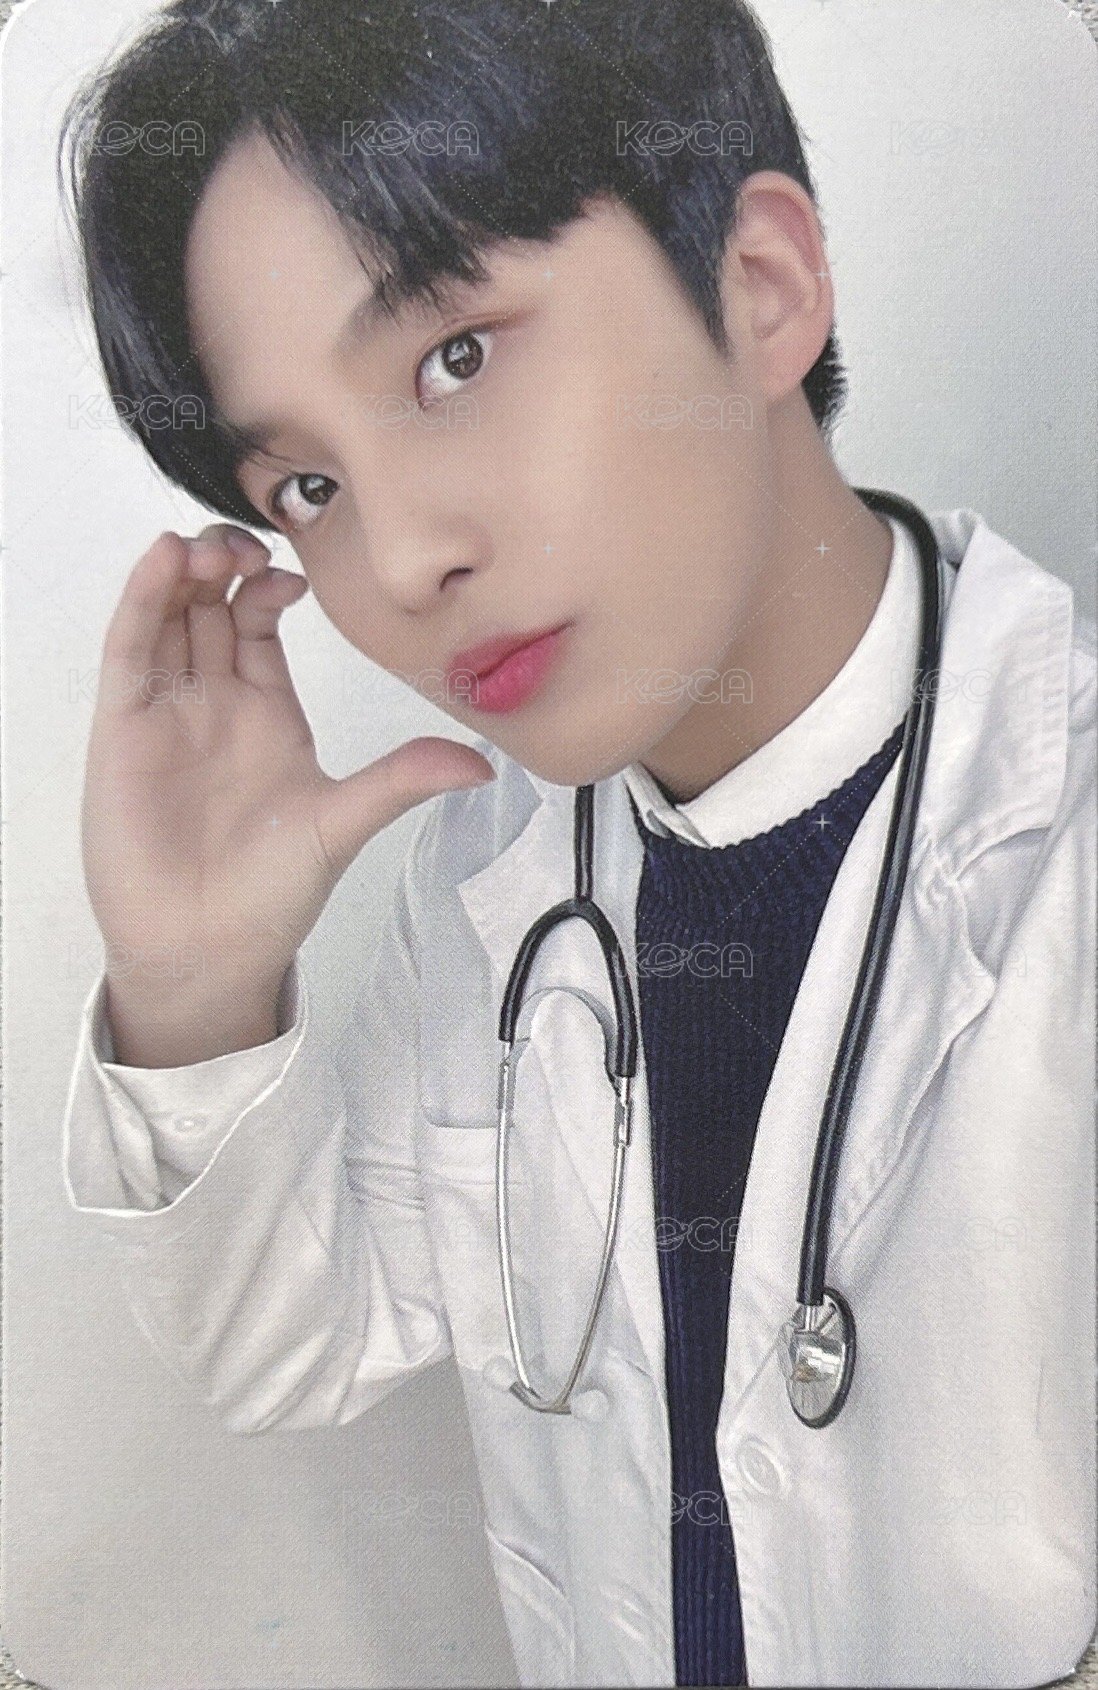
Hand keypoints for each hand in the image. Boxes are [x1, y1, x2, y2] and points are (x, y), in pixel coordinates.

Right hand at [82, 524, 495, 1023]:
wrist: (208, 951)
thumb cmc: (268, 895)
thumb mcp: (344, 822)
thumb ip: (401, 779)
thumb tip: (480, 764)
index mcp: (268, 713)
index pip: (260, 624)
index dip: (272, 588)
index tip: (295, 574)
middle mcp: (215, 703)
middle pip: (211, 606)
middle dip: (225, 562)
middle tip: (247, 541)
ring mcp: (167, 712)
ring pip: (168, 616)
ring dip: (183, 571)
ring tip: (208, 543)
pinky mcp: (123, 729)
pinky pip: (130, 651)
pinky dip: (141, 602)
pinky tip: (163, 561)